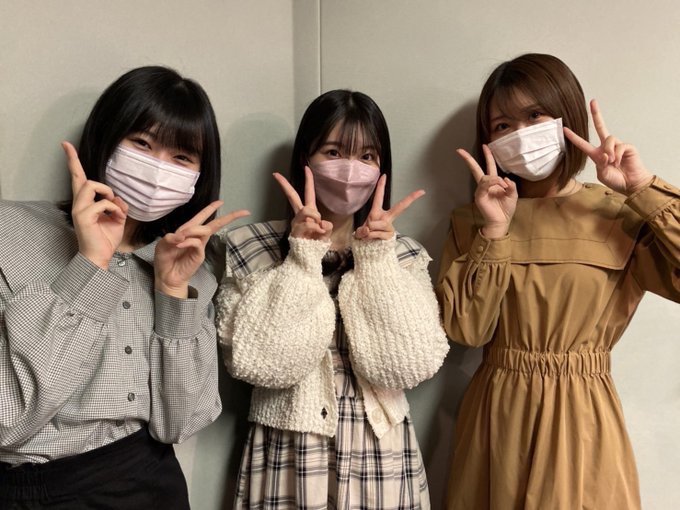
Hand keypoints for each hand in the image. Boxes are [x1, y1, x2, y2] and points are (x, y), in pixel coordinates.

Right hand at [62, 141, 127, 269]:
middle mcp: (79, 204)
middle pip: (81, 177)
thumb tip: (119, 197)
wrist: (101, 256)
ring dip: (107, 193)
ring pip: (90, 185)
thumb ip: (119, 205)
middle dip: (98, 181)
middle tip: (112, 198)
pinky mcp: (83, 216)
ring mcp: (79, 210)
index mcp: (86, 202)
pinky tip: (117, 218)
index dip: (72, 160)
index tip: (66, 144)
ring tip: (114, 207)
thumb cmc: (106, 238)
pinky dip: (114, 208)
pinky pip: (102, 202)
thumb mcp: (118, 218)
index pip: (77, 177)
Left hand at [154, 201, 249, 297]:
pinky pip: (197, 242)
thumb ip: (171, 237)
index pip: (202, 217)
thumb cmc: (165, 259)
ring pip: (205, 230)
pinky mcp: (200, 255)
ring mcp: (200, 246)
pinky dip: (188, 241)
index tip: (221, 202)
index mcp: (188, 230)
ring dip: (193, 230)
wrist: (166, 276)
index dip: (211, 208)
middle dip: (228, 217)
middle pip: (215, 224)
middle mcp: (196, 237)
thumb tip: (182, 234)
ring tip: (180, 237)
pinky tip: (180, 244)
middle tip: (243, 212)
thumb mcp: (163, 244)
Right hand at [273, 167, 331, 240]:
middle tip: (276, 174)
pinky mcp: (295, 229)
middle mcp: (300, 215)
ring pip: (308, 211)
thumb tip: (320, 223)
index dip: (308, 180)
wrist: (306, 259)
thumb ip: (325, 225)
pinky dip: (317, 230)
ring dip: (316, 219)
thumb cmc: (315, 245)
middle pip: (292, 196)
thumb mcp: (325, 232)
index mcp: (308, 212)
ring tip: (318, 230)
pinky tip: (317, 235)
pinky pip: (311, 224)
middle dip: (285, 185)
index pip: (307, 193)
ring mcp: (296, 222)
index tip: (306, 167)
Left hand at [354, 174, 424, 240]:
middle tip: (421, 191)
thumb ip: (363, 231)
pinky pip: (376, 233)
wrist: (370, 249)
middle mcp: (386, 217)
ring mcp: (390, 226)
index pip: (379, 197)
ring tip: (368, 235)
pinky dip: (370, 237)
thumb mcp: (361, 232)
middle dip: (410, 199)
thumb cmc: (366, 236)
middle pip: (400, 207)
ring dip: (368, 231)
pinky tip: (372, 239)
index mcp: (377, 212)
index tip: (384, 175)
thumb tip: (368, 231)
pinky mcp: (391, 235)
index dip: (380, 186)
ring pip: (375, 224)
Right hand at [457, 145, 516, 238]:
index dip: (488, 156)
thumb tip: (504, 178)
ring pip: (484, 177)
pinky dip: (492, 182)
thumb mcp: (513, 194)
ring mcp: (481, 191)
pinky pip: (484, 185)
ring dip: (495, 179)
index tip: (485, 146)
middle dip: (468, 159)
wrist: (502, 221)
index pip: (489, 166)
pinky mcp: (479, 197)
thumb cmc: (506, 209)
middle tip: (460, 150)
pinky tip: (499, 185)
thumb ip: (511, 185)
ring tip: (503, 186)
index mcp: (493, 183)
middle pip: (475, 169)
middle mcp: (485, 185)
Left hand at [564, 99, 652, 194]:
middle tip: (592, 101)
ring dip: (609, 151)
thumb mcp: (602, 174)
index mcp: (596, 154)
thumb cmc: (616, 180)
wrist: (631, 184)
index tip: (564, 128)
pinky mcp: (627, 146)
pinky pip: (619, 145)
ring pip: (609, 138)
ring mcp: (617, 145)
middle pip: (600, 127)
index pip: (583, 143)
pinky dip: (616, 155)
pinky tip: (618, 162)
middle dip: (596, 114)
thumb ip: (600, 164)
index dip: (574, 137)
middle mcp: (606, 147)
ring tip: (612, 162)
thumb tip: (605, 154)